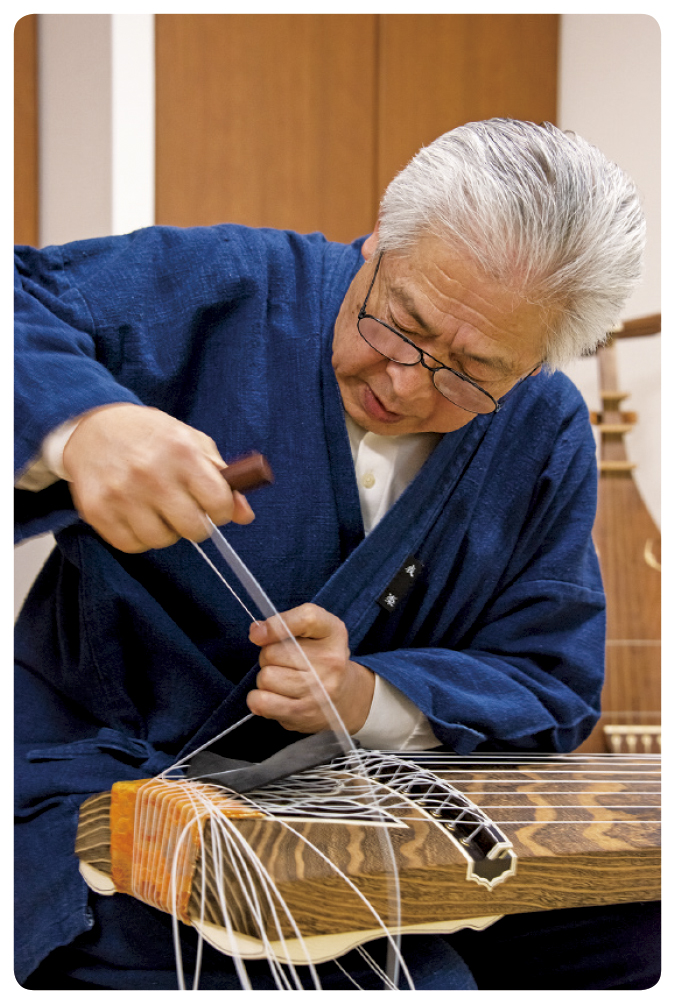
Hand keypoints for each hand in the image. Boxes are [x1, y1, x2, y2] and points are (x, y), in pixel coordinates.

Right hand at [62, 403, 253, 551]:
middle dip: (196, 525)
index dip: (221, 511)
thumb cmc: (151, 437)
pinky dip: (139, 537)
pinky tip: (136, 515)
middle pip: (193, 529)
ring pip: (162, 540)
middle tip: (185, 511)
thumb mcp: (191, 443)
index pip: (219, 503)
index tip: (213, 507)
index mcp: (181, 452)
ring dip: (165, 531)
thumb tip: (245, 515)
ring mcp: (121, 494)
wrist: (93, 429)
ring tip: (157, 510)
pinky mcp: (97, 511)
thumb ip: (223, 478)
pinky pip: (132, 545)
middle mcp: (151, 473)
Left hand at [246, 603, 374, 733]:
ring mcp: (319, 690)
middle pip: (272, 652)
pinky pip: (261, 701)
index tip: (258, 635)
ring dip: (265, 679)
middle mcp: (331, 661)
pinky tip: (272, 697)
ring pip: (266, 677)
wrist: (344, 700)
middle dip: (268, 657)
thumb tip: (256, 631)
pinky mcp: (304, 713)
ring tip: (282, 681)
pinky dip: (258, 699)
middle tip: (284, 663)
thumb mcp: (313, 632)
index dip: (275, 626)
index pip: (306, 618)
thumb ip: (284, 624)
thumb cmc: (320, 660)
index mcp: (333, 633)